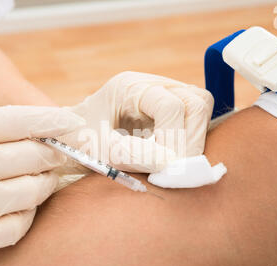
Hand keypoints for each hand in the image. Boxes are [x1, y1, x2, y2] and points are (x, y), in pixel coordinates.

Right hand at [0, 105, 84, 265]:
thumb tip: (36, 131)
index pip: (21, 120)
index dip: (54, 121)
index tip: (74, 124)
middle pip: (33, 155)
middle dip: (54, 154)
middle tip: (61, 155)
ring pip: (30, 192)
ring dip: (45, 186)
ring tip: (45, 181)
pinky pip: (15, 228)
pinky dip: (27, 218)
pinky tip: (25, 210)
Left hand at [61, 71, 213, 171]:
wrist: (74, 138)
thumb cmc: (78, 141)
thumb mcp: (94, 150)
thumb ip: (127, 155)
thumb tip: (167, 163)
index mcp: (129, 87)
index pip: (170, 106)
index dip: (173, 139)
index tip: (165, 169)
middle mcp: (152, 84)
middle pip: (196, 101)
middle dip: (191, 140)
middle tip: (177, 170)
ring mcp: (166, 94)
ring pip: (202, 108)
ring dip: (194, 140)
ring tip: (174, 164)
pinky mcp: (174, 109)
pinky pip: (196, 120)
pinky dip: (191, 141)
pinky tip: (173, 158)